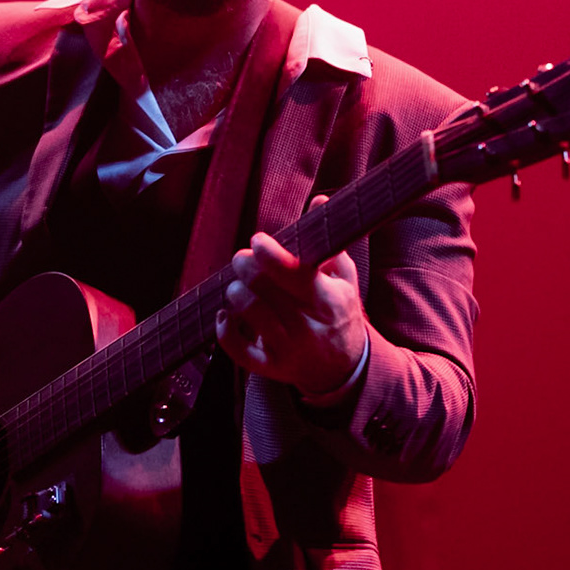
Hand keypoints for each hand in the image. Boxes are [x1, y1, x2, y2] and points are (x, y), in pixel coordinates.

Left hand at [216, 197, 366, 397]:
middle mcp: (309, 326)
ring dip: (235, 292)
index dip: (269, 252)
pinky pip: (238, 351)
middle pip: (265, 289)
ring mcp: (289, 349)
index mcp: (329, 300)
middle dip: (246, 266)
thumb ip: (327, 242)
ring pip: (249, 313)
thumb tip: (319, 200)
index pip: (294, 272)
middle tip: (243, 259)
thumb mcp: (344, 278)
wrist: (345, 368)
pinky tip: (226, 315)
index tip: (258, 240)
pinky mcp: (271, 367)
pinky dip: (224, 330)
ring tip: (238, 286)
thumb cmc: (339, 313)